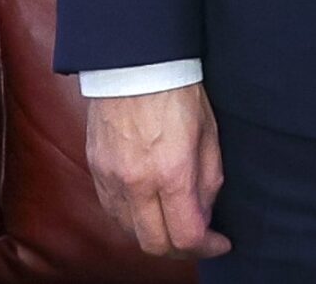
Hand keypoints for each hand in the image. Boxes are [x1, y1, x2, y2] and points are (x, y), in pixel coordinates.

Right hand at [85, 83, 230, 259]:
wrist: (135, 65)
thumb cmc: (179, 92)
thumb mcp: (210, 133)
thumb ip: (208, 180)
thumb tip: (204, 215)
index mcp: (171, 172)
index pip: (186, 236)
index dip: (207, 247)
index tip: (220, 242)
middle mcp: (136, 183)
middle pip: (153, 244)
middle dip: (180, 250)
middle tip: (198, 239)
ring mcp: (111, 179)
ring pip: (129, 232)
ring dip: (154, 235)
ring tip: (174, 220)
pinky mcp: (95, 171)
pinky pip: (112, 212)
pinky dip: (131, 219)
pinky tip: (148, 207)